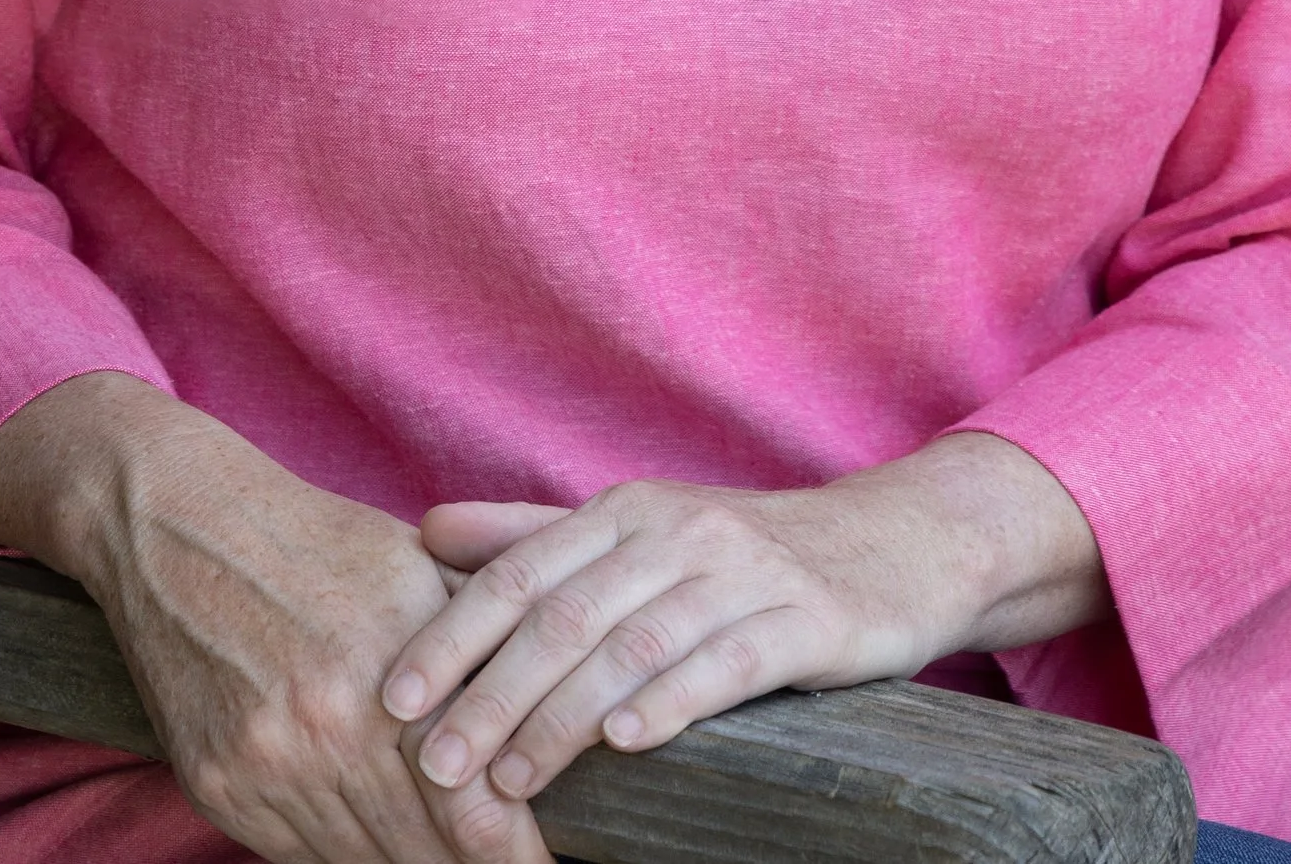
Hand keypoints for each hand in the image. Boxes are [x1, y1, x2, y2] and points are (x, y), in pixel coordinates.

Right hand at [0, 374, 551, 863]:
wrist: (177, 528)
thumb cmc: (313, 540)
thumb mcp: (414, 568)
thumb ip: (485, 638)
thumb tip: (555, 706)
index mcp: (390, 665)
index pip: (472, 803)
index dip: (513, 849)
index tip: (539, 860)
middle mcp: (327, 726)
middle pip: (421, 848)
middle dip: (469, 863)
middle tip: (506, 863)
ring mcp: (266, 764)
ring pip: (363, 862)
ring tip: (447, 859)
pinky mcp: (218, 786)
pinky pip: (300, 856)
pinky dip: (344, 857)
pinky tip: (376, 843)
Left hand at [379, 434, 1103, 812]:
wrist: (895, 543)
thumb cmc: (747, 553)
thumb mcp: (640, 532)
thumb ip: (535, 535)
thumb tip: (428, 533)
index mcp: (625, 510)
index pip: (521, 573)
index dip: (454, 636)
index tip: (395, 700)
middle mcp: (676, 529)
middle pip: (565, 615)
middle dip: (492, 695)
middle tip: (436, 768)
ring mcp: (742, 571)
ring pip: (633, 643)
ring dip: (563, 716)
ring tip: (511, 781)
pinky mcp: (804, 618)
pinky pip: (726, 660)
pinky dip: (670, 700)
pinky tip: (628, 741)